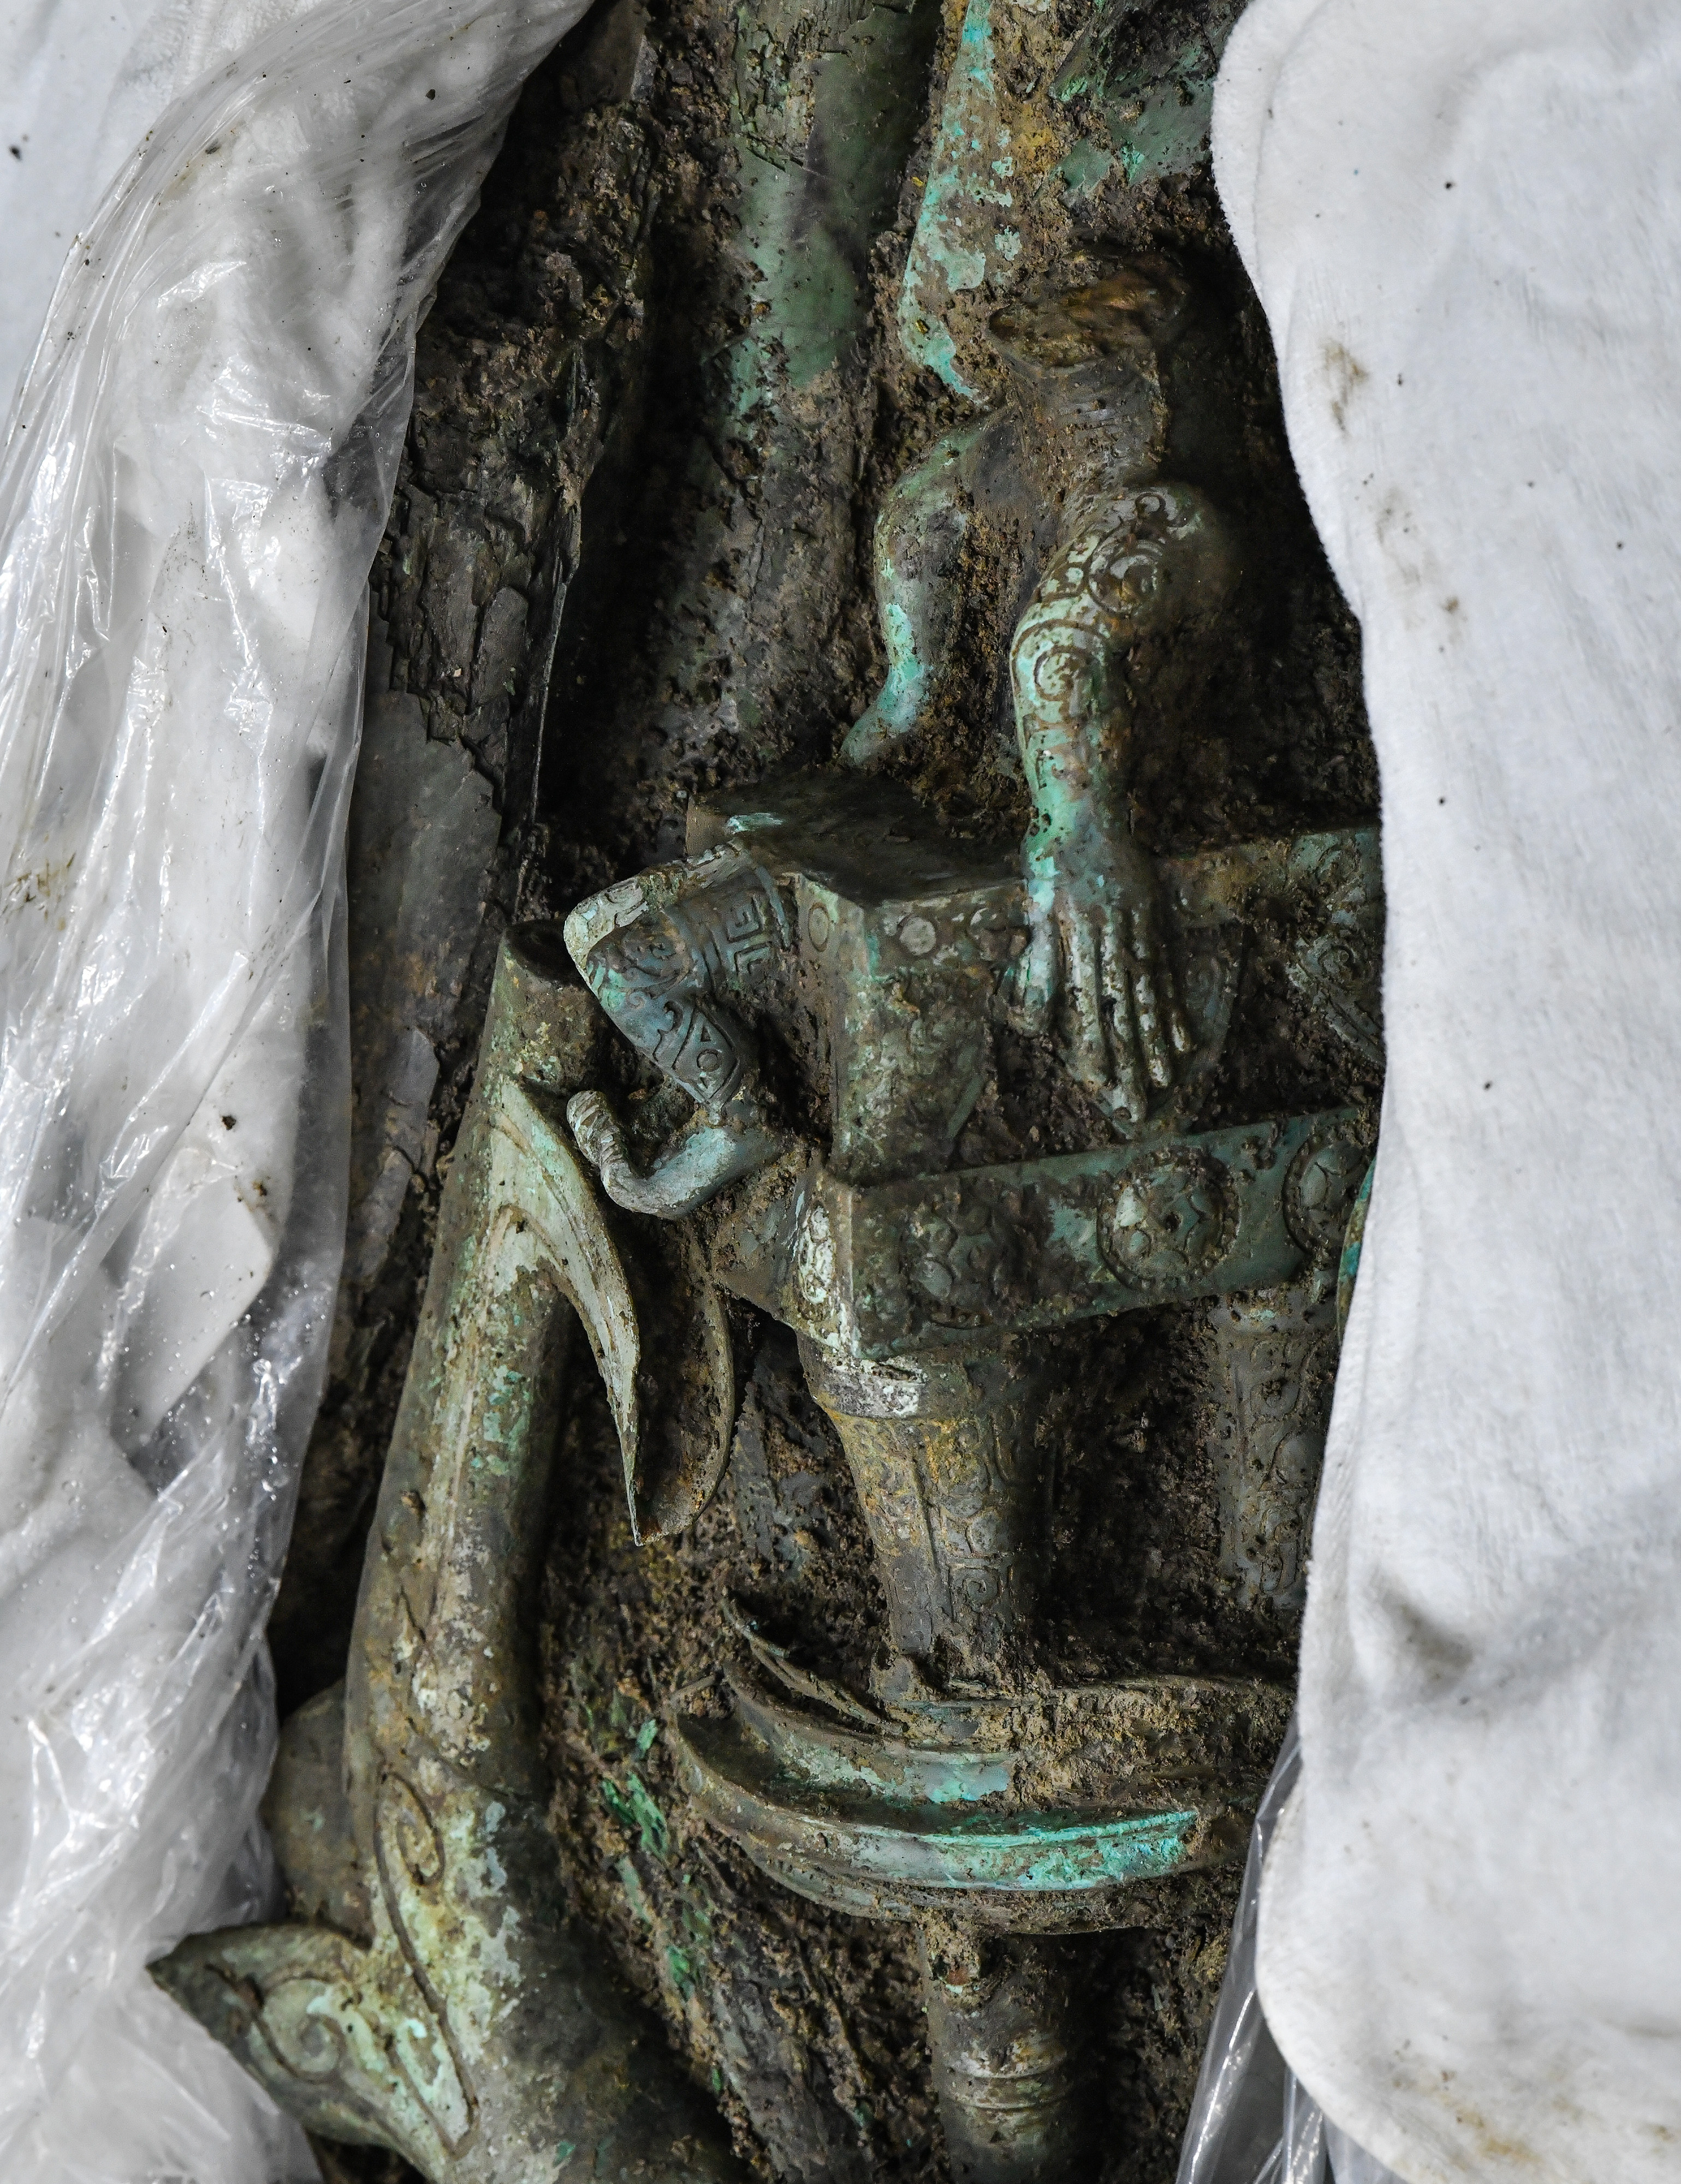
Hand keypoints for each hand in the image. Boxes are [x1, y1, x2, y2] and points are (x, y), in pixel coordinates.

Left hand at [1001, 818, 1189, 1122]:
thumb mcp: (1035, 903)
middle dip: (1132, 1056)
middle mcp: (1113, 937)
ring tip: (1167, 1078)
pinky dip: (1175, 1007)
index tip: (1098, 1081)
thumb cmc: (1051, 856)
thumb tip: (1037, 1015)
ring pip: (1150, 994)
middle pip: (1125, 1006)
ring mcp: (1138, 929)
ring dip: (1158, 1040)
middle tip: (1141, 1100)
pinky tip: (1185, 1039)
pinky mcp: (1153, 921)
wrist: (1087, 805)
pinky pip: (1167, 972)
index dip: (1094, 1042)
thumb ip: (1039, 960)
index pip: (1087, 1001)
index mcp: (1078, 934)